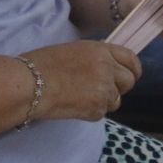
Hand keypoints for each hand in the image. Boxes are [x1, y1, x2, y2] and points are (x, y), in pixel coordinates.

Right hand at [22, 41, 140, 121]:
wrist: (29, 85)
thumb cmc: (42, 64)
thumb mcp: (74, 50)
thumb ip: (95, 57)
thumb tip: (107, 66)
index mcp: (101, 50)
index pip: (131, 59)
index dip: (133, 69)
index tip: (131, 75)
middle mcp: (107, 68)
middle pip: (129, 81)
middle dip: (119, 87)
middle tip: (102, 90)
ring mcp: (104, 90)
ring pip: (116, 100)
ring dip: (104, 101)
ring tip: (81, 97)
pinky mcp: (96, 109)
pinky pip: (101, 112)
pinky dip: (91, 111)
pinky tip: (74, 105)